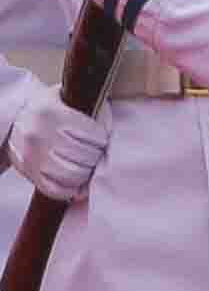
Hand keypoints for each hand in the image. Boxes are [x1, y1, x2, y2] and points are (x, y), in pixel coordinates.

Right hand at [6, 78, 101, 203]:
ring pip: (72, 175)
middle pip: (85, 157)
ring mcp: (32, 156)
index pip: (94, 136)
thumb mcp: (68, 100)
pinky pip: (54, 190)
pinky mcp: (28, 172)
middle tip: (97, 155)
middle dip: (96, 158)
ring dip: (86, 174)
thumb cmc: (51, 109)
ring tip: (87, 167)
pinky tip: (77, 184)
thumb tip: (110, 136)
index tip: (102, 140)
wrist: (16, 119)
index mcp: (52, 113)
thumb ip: (92, 112)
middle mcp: (39, 135)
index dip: (103, 141)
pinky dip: (70, 190)